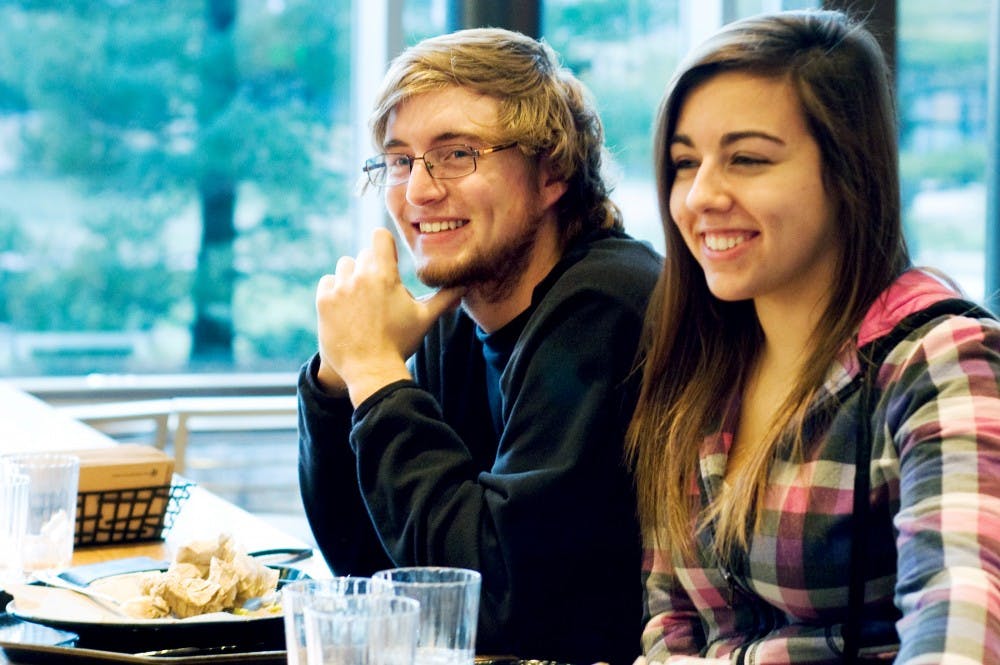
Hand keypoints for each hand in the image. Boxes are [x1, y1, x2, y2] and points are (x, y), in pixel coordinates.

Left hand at [315, 228, 463, 404]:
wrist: (371, 370)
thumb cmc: (400, 343)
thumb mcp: (424, 318)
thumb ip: (444, 298)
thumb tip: (465, 285)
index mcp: (385, 275)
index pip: (379, 236)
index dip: (385, 245)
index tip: (388, 259)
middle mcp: (360, 276)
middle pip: (363, 255)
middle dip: (371, 270)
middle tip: (378, 295)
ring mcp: (340, 288)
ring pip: (344, 267)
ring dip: (351, 278)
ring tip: (361, 303)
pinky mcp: (324, 301)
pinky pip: (328, 282)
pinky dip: (335, 292)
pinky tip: (346, 310)